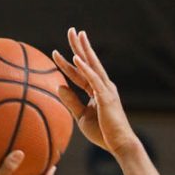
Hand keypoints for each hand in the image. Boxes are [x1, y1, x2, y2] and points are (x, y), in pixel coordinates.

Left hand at [52, 28, 138, 155]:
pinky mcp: (106, 97)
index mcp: (97, 91)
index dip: (68, 63)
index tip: (56, 53)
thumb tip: (59, 86)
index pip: (80, 74)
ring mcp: (106, 90)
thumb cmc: (103, 133)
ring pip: (92, 66)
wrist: (119, 144)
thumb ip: (72, 101)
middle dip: (79, 46)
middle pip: (88, 62)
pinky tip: (76, 58)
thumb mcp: (82, 116)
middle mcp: (103, 86)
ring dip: (83, 50)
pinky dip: (85, 69)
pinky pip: (94, 80)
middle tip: (72, 30)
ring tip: (76, 35)